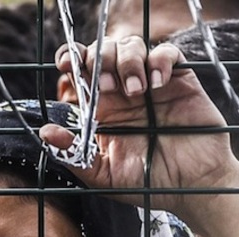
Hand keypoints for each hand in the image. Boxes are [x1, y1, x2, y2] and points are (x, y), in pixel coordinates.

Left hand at [40, 37, 238, 216]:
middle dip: (100, 59)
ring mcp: (151, 84)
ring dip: (128, 62)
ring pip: (132, 46)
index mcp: (103, 110)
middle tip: (107, 86)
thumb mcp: (104, 177)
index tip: (68, 64)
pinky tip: (157, 85)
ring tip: (136, 91)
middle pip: (104, 51)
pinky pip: (167, 53)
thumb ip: (74, 156)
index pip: (82, 72)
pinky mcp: (179, 81)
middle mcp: (124, 92)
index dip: (73, 60)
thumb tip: (45, 133)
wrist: (193, 188)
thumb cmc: (148, 184)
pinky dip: (159, 60)